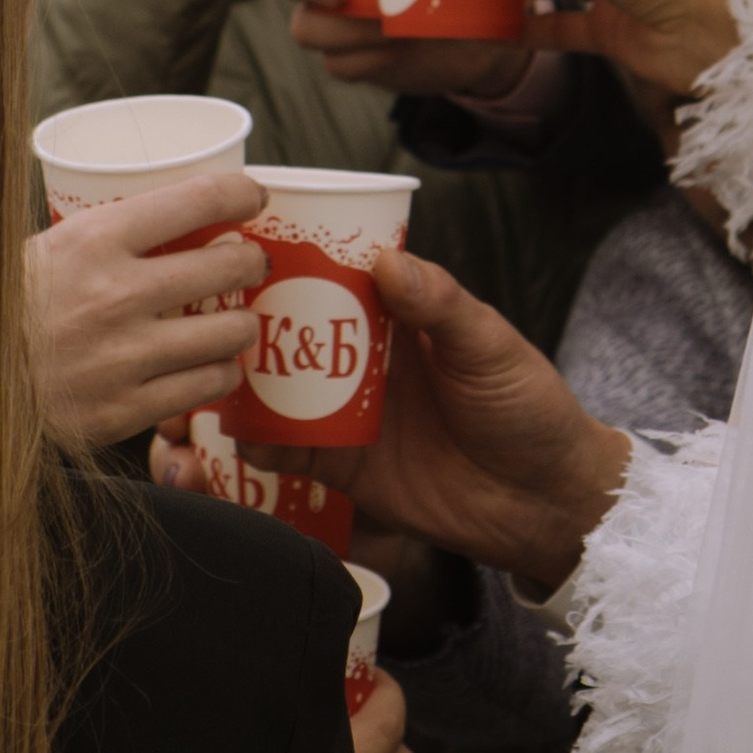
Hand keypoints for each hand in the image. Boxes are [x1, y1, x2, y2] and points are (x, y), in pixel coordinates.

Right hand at [23, 175, 269, 448]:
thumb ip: (114, 232)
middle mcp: (117, 294)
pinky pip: (205, 386)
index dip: (240, 194)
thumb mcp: (55, 246)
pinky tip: (211, 365)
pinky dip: (218, 373)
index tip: (251, 198)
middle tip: (250, 263)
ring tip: (233, 320)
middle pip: (229, 266)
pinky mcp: (125, 409)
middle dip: (252, 261)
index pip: (197, 200)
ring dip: (241, 323)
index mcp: (96, 240)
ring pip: (229, 332)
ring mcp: (124, 356)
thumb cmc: (12, 305)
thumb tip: (184, 213)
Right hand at [244, 248, 630, 599]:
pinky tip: (244, 434)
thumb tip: (387, 261)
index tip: (246, 245)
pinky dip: (262, 442)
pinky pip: (291, 449)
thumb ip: (442, 306)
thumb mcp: (492, 348)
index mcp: (401, 314)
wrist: (544, 506)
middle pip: (294, 330)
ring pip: (280, 388)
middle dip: (250, 320)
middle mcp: (365, 358)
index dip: (294, 259)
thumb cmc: (531, 412)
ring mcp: (350, 411)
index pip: (337, 273)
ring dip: (244, 380)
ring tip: (213, 370)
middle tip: (207, 311)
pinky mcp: (344, 465)